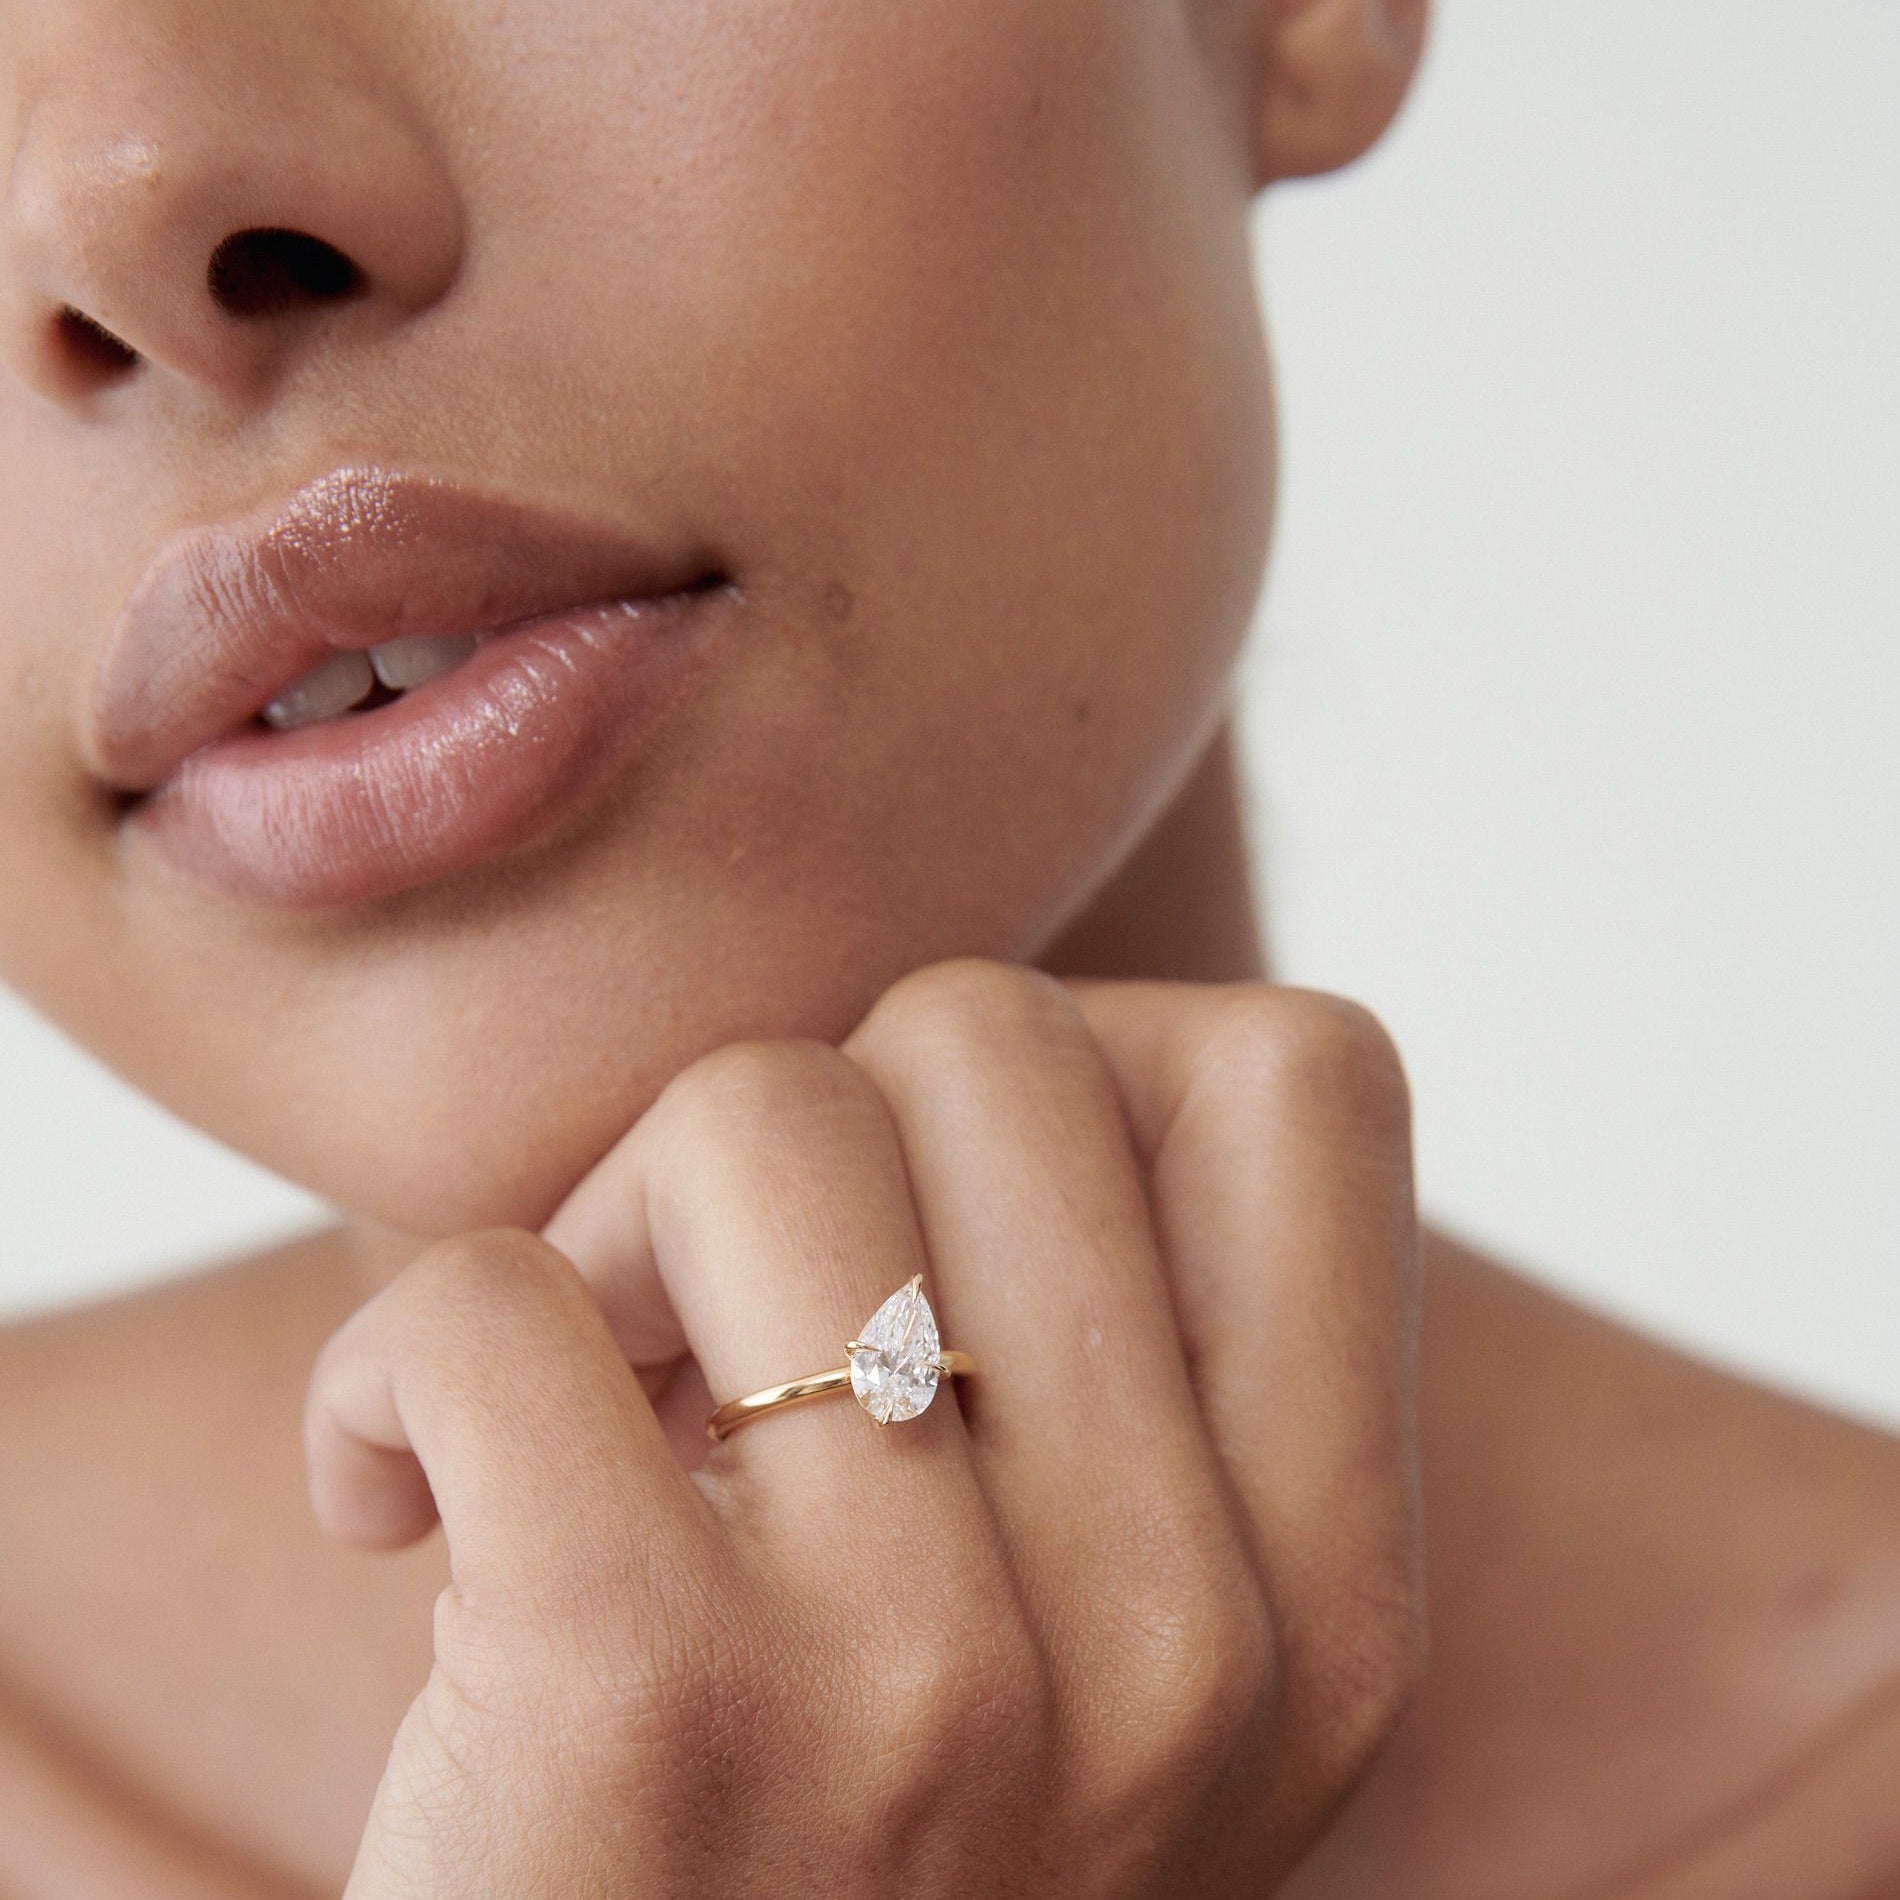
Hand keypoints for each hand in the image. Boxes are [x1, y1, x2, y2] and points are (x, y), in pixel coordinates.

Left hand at [306, 960, 1422, 1896]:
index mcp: (1327, 1603)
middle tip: (727, 1320)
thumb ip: (1120, 1375)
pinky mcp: (646, 1711)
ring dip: (605, 1223)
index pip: (1311, 1078)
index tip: (958, 1224)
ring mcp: (933, 1683)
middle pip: (990, 1034)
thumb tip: (940, 1052)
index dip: (1098, 1072)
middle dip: (815, 1122)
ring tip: (589, 1406)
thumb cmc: (849, 1866)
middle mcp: (1188, 1639)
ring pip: (760, 1111)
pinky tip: (398, 1501)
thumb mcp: (1107, 1663)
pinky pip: (494, 1302)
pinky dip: (390, 1366)